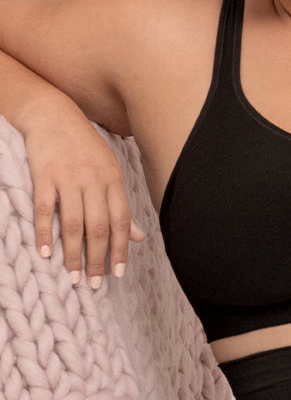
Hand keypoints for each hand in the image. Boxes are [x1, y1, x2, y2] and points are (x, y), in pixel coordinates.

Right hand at [25, 117, 143, 286]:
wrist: (54, 116)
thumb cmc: (85, 148)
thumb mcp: (110, 173)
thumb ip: (122, 206)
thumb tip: (139, 238)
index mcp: (113, 181)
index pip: (121, 222)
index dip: (121, 249)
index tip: (118, 274)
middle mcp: (93, 181)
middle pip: (98, 227)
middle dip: (98, 258)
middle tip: (94, 283)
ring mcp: (68, 178)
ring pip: (72, 223)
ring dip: (73, 253)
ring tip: (72, 275)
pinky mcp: (44, 176)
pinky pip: (44, 209)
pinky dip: (44, 232)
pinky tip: (46, 252)